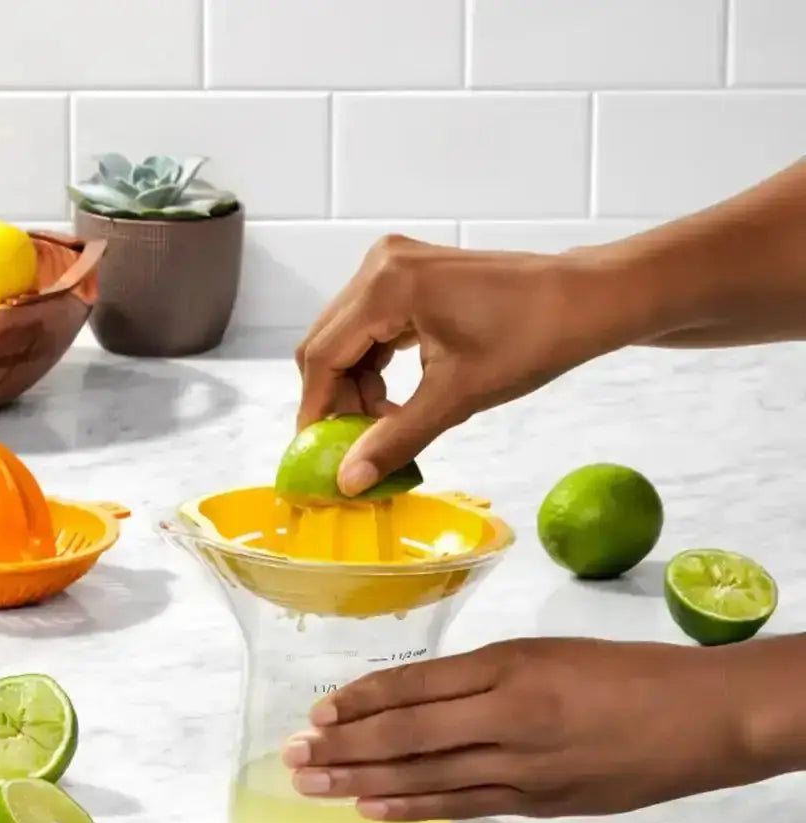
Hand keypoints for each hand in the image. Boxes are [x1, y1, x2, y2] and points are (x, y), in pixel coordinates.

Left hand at [280, 637, 759, 821]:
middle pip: (408, 732)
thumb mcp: (544, 651)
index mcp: (507, 666)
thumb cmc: (622, 671)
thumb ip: (481, 675)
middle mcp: (505, 716)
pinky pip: (464, 805)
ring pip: (427, 773)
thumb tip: (417, 697)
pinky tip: (375, 808)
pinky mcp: (537, 802)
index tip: (319, 711)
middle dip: (345, 744)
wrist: (696, 717)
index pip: (415, 684)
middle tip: (295, 754)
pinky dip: (415, 806)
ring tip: (314, 784)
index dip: (362, 699)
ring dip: (364, 779)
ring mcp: (521, 767)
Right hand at [294, 235, 622, 495]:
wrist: (583, 301)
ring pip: (348, 339)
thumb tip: (350, 480)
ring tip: (387, 425)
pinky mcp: (410, 276)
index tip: (319, 453)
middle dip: (337, 400)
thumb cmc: (531, 339)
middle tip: (355, 446)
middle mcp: (380, 265)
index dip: (316, 410)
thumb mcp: (456, 396)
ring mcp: (394, 266)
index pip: (324, 355)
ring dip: (357, 387)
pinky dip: (376, 368)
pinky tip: (397, 401)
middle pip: (328, 344)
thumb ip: (395, 438)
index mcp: (386, 285)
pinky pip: (372, 328)